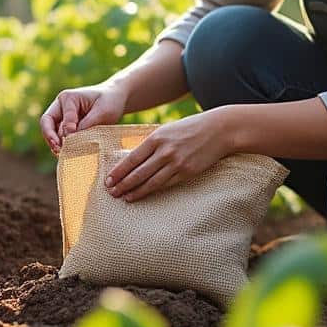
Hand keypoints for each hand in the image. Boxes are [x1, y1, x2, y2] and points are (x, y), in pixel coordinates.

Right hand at [40, 83, 128, 154]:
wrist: (115, 99)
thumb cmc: (110, 102)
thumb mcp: (102, 112)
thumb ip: (86, 124)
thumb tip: (70, 139)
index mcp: (68, 98)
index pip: (63, 117)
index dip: (68, 129)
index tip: (75, 138)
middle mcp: (61, 106)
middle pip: (47, 122)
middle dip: (50, 137)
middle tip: (57, 150)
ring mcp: (62, 117)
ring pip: (51, 132)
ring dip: (55, 144)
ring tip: (62, 155)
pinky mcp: (67, 126)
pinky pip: (59, 137)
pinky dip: (62, 145)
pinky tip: (66, 154)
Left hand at [104, 110, 234, 201]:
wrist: (218, 129)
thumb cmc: (189, 129)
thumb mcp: (167, 131)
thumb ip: (151, 144)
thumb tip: (133, 160)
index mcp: (156, 138)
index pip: (132, 158)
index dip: (118, 172)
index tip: (108, 181)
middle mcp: (164, 151)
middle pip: (138, 172)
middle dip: (123, 184)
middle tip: (112, 193)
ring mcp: (176, 163)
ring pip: (151, 182)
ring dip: (136, 191)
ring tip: (125, 198)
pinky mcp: (187, 172)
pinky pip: (166, 184)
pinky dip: (153, 191)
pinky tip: (145, 195)